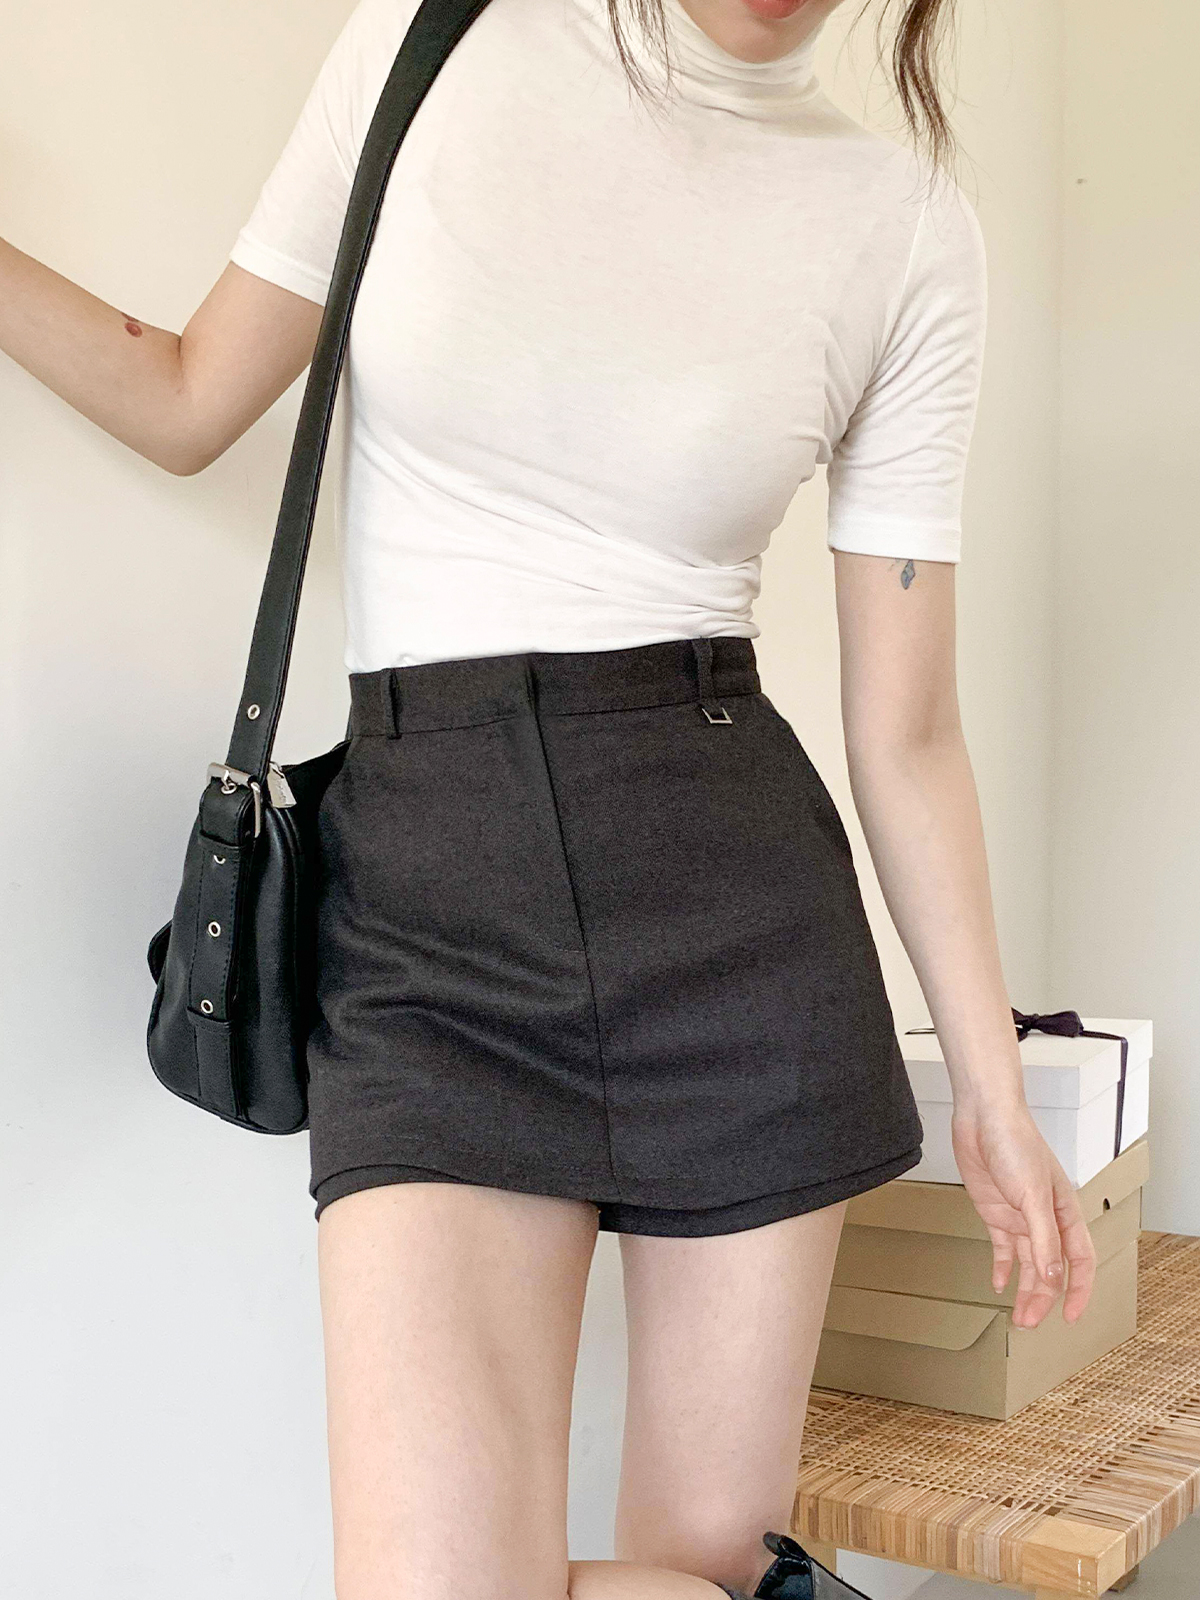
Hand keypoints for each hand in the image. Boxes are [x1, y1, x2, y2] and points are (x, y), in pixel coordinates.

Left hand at [951, 1101, 1096, 1328]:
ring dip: (1023, 1289)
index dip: (1077, 1290)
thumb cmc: (1016, 1144)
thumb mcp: (1033, 1196)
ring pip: (1027, 1262)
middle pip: (1049, 1268)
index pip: (1079, 1260)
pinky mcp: (995, 1211)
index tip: (1069, 1317)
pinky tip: (999, 1283)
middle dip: (1042, 1298)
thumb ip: (1043, 1238)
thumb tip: (1054, 1278)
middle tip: (1029, 1323)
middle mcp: (1044, 1218)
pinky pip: (1003, 1247)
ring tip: (1017, 1316)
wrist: (983, 1116)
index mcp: (1064, 1212)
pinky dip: (1002, 1267)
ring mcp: (1020, 1215)